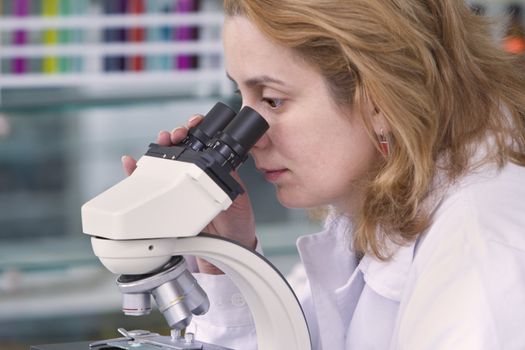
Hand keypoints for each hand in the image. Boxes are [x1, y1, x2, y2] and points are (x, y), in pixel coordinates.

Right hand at [121, 115, 256, 274]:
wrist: (227, 245)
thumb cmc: (235, 221)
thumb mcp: (237, 198)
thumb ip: (230, 180)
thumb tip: (224, 163)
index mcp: (213, 168)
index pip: (203, 142)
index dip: (197, 129)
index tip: (194, 124)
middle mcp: (194, 173)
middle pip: (180, 147)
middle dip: (175, 135)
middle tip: (175, 135)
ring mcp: (178, 185)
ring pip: (163, 161)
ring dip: (158, 147)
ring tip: (160, 142)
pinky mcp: (164, 200)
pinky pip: (145, 184)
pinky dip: (135, 172)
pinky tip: (130, 163)